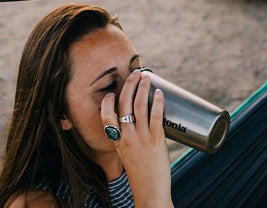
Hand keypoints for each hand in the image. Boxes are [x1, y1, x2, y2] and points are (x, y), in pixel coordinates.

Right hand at [101, 70, 173, 207]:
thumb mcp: (126, 154)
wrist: (150, 193)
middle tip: (135, 73)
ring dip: (143, 88)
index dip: (108, 101)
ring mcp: (141, 138)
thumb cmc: (140, 173)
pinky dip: (157, 102)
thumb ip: (129, 137)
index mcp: (117, 141)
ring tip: (147, 76)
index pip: (106, 116)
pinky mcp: (156, 140)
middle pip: (124, 104)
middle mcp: (126, 137)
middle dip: (129, 85)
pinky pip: (156, 116)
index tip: (112, 92)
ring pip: (139, 106)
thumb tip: (140, 119)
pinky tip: (159, 93)